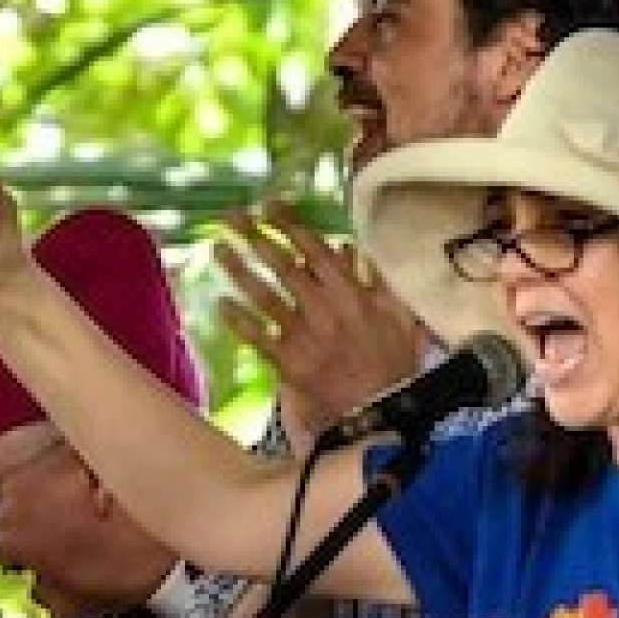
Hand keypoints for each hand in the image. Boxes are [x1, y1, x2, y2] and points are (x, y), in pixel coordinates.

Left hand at [214, 200, 421, 438]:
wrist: (381, 411)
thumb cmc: (392, 363)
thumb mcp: (398, 316)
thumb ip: (378, 280)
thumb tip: (352, 247)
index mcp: (352, 296)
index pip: (316, 252)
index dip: (291, 227)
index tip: (270, 206)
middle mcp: (325, 311)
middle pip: (285, 267)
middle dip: (256, 238)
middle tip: (232, 216)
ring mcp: (305, 337)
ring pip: (266, 298)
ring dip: (240, 271)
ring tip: (219, 249)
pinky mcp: (290, 363)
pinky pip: (258, 338)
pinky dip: (238, 320)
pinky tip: (220, 303)